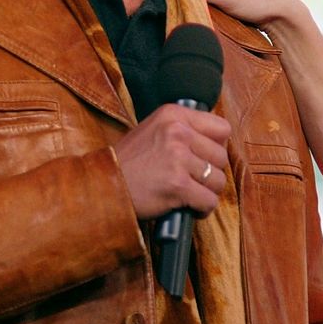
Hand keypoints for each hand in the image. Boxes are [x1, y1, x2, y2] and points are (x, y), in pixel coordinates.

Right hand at [113, 104, 231, 219]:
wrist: (101, 188)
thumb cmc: (127, 163)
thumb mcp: (153, 130)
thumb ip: (182, 129)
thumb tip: (216, 142)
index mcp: (173, 115)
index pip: (222, 128)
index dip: (216, 146)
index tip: (204, 157)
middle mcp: (178, 132)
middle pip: (221, 156)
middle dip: (211, 172)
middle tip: (192, 180)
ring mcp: (178, 158)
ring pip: (218, 180)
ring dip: (207, 191)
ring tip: (189, 193)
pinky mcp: (178, 185)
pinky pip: (209, 201)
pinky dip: (202, 209)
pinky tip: (190, 207)